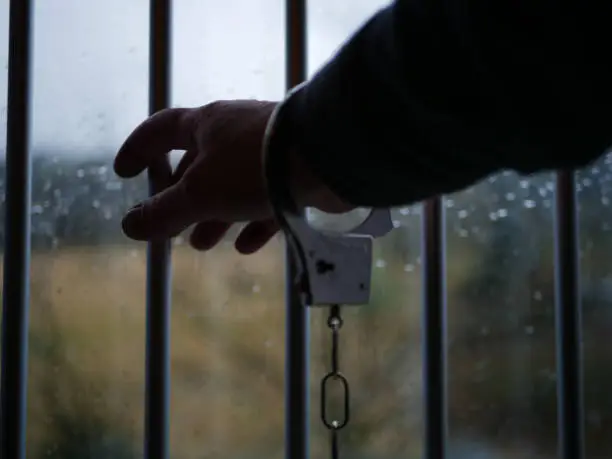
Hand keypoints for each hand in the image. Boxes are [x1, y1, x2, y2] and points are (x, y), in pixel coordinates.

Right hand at [113, 100, 351, 253]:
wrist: (324, 159)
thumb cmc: (252, 167)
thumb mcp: (199, 194)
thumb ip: (163, 212)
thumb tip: (129, 226)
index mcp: (207, 124)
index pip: (160, 129)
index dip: (138, 150)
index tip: (123, 172)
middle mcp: (236, 131)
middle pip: (199, 164)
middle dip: (182, 198)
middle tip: (172, 225)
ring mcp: (267, 150)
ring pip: (232, 185)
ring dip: (214, 215)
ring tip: (203, 243)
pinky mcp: (294, 171)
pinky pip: (266, 198)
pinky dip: (251, 222)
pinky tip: (246, 246)